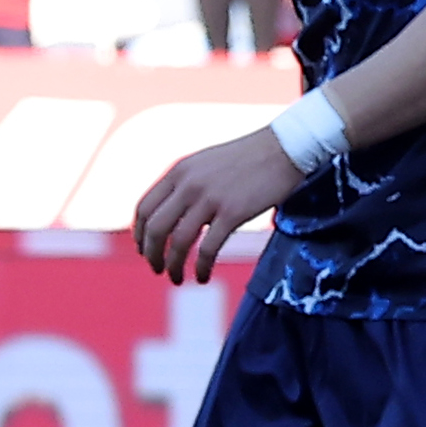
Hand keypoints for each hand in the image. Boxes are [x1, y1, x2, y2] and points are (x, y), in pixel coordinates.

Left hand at [133, 130, 304, 284]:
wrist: (286, 147)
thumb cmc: (250, 157)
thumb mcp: (207, 163)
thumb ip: (187, 183)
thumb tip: (176, 212)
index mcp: (178, 172)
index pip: (144, 208)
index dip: (139, 235)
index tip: (145, 250)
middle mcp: (188, 185)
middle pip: (155, 228)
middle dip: (151, 255)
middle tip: (157, 269)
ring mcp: (210, 199)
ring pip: (178, 241)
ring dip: (173, 265)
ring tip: (178, 279)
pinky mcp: (234, 213)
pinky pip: (208, 248)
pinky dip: (202, 267)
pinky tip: (203, 277)